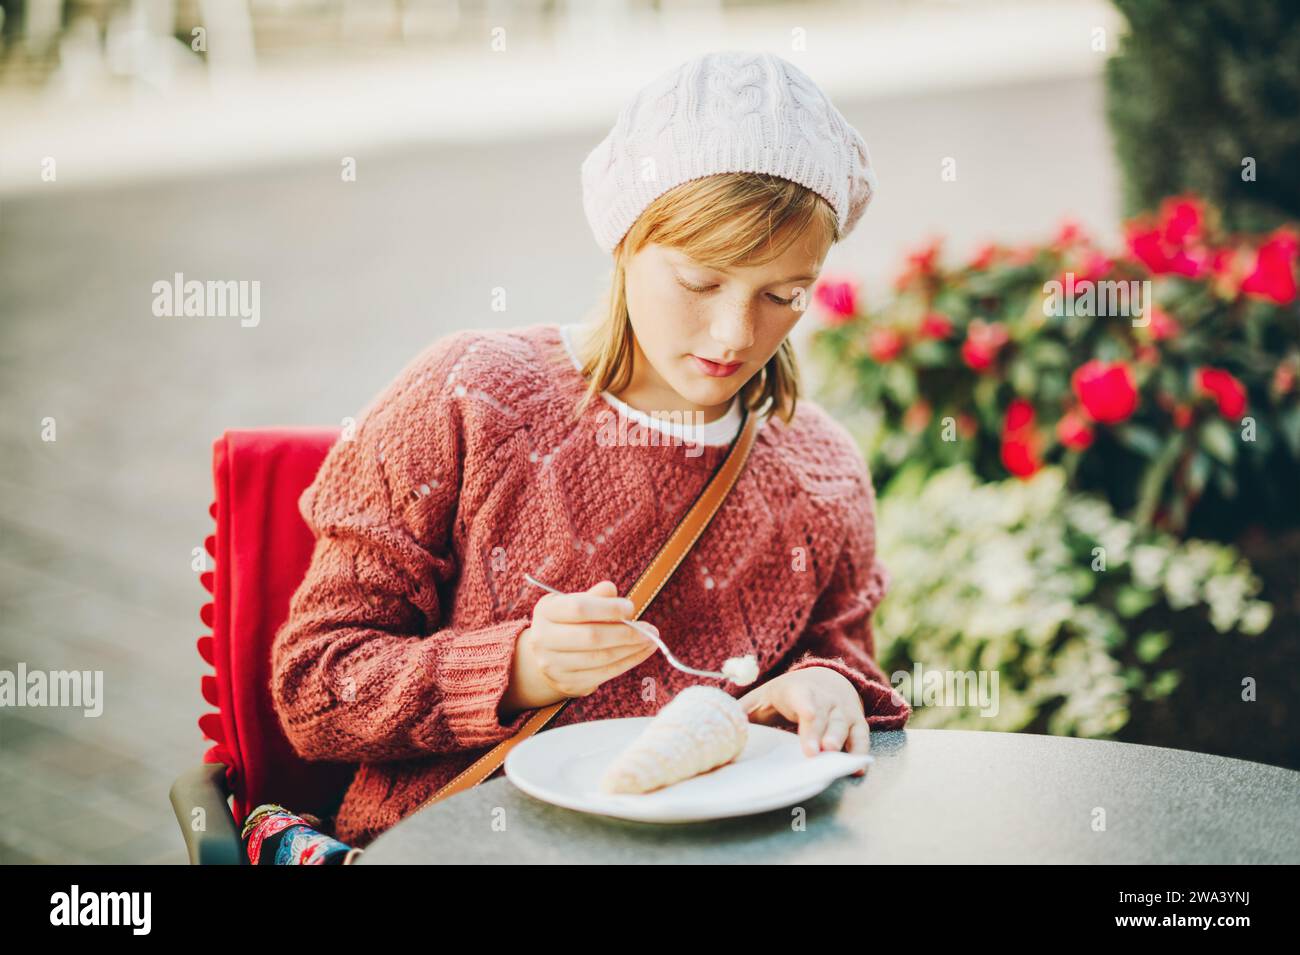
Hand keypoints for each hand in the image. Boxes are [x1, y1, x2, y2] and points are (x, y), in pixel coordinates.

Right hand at [499, 580, 656, 715]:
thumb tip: (611, 591)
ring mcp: (553, 665)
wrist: (547, 654)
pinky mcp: (567, 683)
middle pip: (591, 637)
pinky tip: (641, 653)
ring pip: (600, 658)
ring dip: (631, 649)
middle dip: (626, 633)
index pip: (579, 609)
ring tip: (651, 640)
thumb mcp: (574, 602)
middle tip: (650, 629)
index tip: (630, 608)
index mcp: (546, 612)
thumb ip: (594, 596)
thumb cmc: (568, 622)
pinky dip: (627, 663)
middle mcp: (543, 639)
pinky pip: (604, 674)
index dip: (608, 609)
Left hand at [737, 667, 869, 774]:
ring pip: (844, 724)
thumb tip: (719, 726)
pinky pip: (861, 736)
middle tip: (815, 752)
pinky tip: (856, 768)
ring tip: (833, 755)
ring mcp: (842, 710)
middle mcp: (824, 698)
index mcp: (798, 691)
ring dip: (840, 739)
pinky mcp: (856, 722)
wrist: (826, 678)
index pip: (803, 699)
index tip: (806, 723)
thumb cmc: (786, 694)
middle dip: (819, 733)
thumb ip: (744, 711)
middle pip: (824, 715)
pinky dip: (860, 751)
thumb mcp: (764, 696)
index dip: (805, 711)